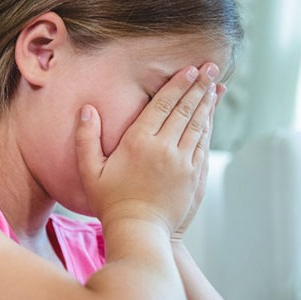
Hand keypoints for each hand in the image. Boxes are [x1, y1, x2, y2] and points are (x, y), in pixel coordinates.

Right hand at [76, 62, 218, 234]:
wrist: (139, 231)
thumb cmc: (110, 202)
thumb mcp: (90, 171)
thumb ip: (86, 138)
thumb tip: (87, 110)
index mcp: (138, 142)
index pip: (162, 105)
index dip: (177, 85)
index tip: (189, 70)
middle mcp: (164, 148)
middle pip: (184, 110)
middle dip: (198, 86)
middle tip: (210, 68)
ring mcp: (182, 162)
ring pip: (198, 125)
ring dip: (207, 103)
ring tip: (214, 86)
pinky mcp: (194, 176)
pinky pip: (203, 144)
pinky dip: (208, 127)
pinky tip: (210, 117)